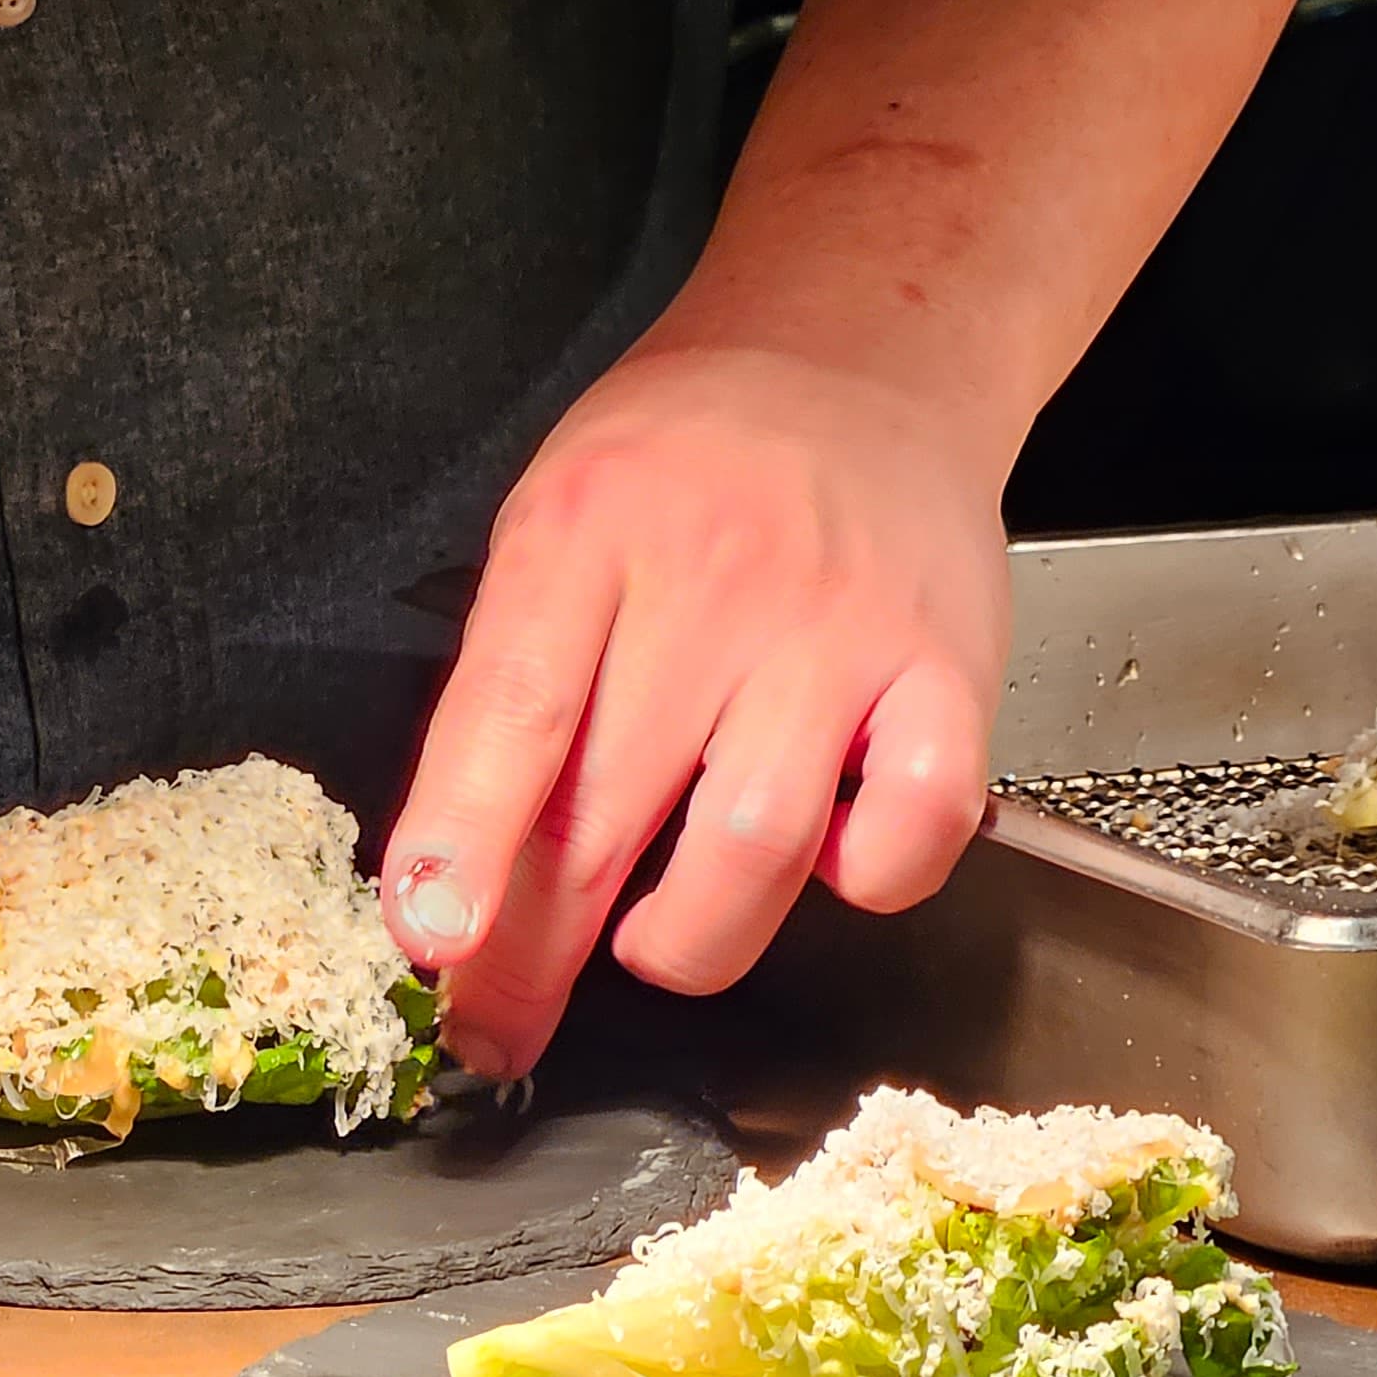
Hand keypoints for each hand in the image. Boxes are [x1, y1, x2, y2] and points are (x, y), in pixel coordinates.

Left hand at [378, 343, 1007, 1079]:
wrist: (858, 354)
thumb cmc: (681, 465)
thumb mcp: (553, 525)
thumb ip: (510, 687)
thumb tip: (451, 877)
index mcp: (586, 536)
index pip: (510, 714)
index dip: (459, 845)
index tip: (426, 941)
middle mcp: (716, 583)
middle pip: (608, 810)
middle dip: (535, 954)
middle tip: (498, 1022)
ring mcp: (841, 632)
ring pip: (755, 846)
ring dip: (688, 938)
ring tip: (654, 936)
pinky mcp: (950, 670)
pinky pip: (912, 831)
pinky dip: (865, 882)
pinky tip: (820, 860)